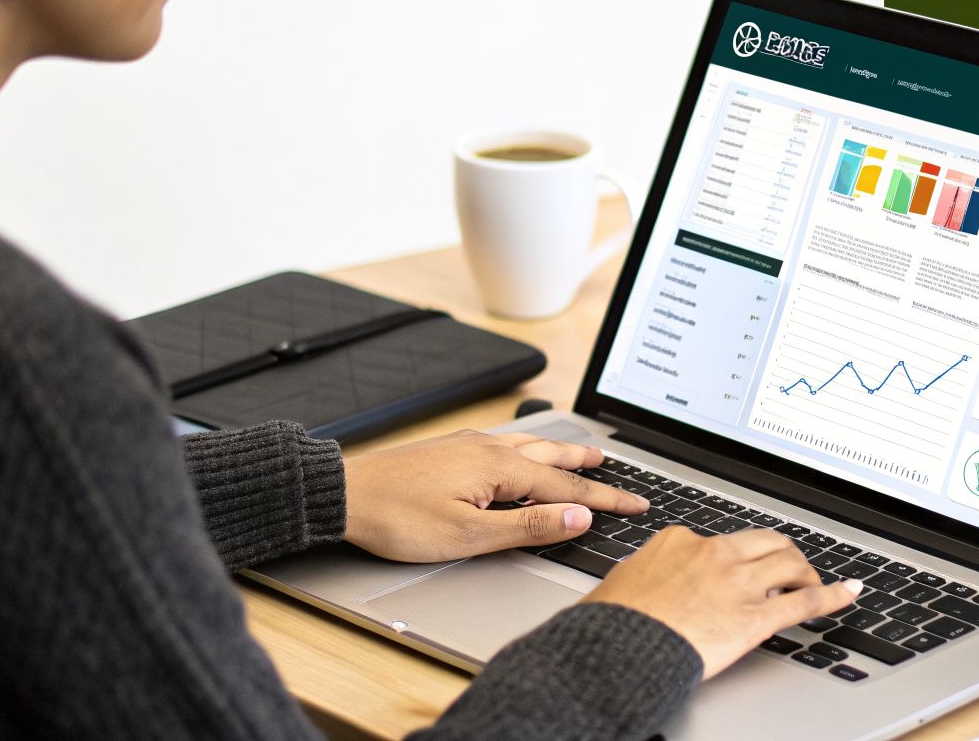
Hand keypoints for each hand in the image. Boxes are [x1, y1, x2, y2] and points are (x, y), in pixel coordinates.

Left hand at [342, 429, 647, 562]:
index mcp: (500, 467)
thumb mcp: (469, 536)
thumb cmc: (398, 518)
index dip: (605, 498)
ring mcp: (469, 445)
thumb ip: (528, 527)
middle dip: (590, 467)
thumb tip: (578, 518)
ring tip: (585, 452)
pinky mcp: (452, 448)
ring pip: (531, 445)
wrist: (343, 494)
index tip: (635, 504)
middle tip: (619, 471)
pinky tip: (525, 452)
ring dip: (563, 450)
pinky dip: (532, 448)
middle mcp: (489, 448)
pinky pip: (508, 443)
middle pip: (554, 456)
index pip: (568, 486)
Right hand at [584, 526, 861, 678]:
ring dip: (805, 571)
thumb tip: (639, 584)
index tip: (735, 569)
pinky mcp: (756, 617)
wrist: (619, 647)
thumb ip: (643, 575)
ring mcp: (738, 584)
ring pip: (789, 563)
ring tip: (811, 582)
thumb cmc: (612, 623)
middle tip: (787, 568)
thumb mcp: (621, 582)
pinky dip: (833, 596)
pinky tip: (849, 593)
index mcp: (679, 540)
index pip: (719, 540)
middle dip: (780, 553)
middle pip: (764, 541)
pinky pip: (806, 601)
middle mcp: (714, 554)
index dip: (733, 557)